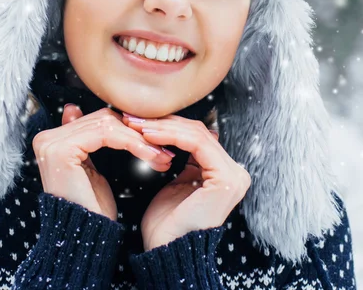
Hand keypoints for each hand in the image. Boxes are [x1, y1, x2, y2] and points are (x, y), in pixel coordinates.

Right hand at [32, 106, 173, 221]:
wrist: (85, 240)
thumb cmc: (92, 209)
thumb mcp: (90, 168)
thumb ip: (86, 139)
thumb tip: (75, 107)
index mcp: (51, 140)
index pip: (97, 119)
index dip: (128, 128)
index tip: (155, 140)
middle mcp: (45, 138)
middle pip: (102, 118)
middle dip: (137, 132)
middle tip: (164, 148)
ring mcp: (51, 143)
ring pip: (108, 124)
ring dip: (140, 139)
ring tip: (162, 154)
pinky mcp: (62, 150)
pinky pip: (106, 135)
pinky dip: (133, 143)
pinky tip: (150, 155)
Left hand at [122, 113, 251, 250]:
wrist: (167, 251)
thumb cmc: (167, 222)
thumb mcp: (178, 182)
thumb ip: (185, 159)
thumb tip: (177, 129)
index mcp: (225, 172)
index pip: (196, 136)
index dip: (167, 124)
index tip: (138, 120)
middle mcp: (236, 172)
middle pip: (197, 131)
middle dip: (163, 122)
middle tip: (134, 117)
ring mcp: (234, 175)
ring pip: (195, 133)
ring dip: (162, 126)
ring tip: (137, 124)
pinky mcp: (226, 178)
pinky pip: (195, 144)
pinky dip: (170, 135)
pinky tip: (148, 134)